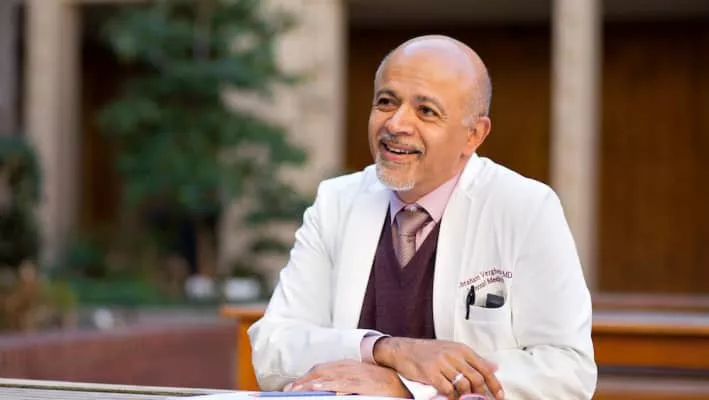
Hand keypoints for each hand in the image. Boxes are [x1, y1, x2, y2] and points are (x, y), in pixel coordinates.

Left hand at [283, 360, 411, 397]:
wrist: (400, 380)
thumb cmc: (377, 382)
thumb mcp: (356, 377)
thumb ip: (340, 381)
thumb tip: (324, 390)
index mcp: (345, 365)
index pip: (320, 370)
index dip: (304, 377)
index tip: (290, 387)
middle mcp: (347, 367)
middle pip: (320, 373)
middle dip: (303, 381)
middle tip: (288, 390)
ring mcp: (355, 375)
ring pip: (328, 378)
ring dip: (312, 384)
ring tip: (298, 390)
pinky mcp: (363, 383)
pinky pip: (344, 384)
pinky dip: (331, 386)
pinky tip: (320, 389)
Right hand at [373, 337, 503, 399]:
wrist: (403, 350)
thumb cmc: (427, 351)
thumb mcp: (452, 349)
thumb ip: (472, 359)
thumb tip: (493, 366)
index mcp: (462, 349)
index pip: (485, 368)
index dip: (494, 384)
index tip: (499, 395)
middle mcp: (454, 355)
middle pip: (476, 379)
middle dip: (480, 393)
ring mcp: (442, 364)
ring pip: (464, 385)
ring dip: (466, 396)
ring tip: (464, 399)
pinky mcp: (431, 373)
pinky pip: (447, 390)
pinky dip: (451, 397)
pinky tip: (450, 398)